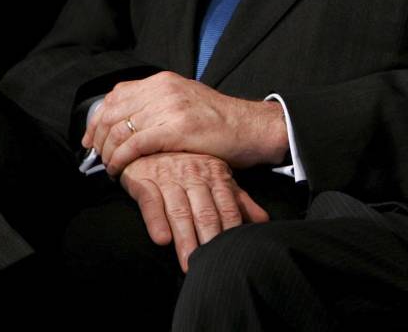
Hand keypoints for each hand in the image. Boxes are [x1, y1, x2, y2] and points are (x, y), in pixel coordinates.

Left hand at [83, 71, 288, 176]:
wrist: (251, 127)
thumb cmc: (220, 121)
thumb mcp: (185, 101)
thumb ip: (158, 104)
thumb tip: (126, 121)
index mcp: (164, 80)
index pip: (116, 95)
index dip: (97, 119)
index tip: (92, 139)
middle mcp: (164, 89)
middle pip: (112, 112)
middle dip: (98, 138)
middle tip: (97, 158)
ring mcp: (171, 107)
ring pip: (119, 130)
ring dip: (107, 153)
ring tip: (108, 167)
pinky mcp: (177, 129)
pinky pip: (134, 145)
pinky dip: (120, 160)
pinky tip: (119, 171)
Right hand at [119, 151, 268, 272]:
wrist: (147, 144)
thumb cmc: (186, 166)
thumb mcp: (215, 178)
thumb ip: (238, 200)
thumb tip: (263, 221)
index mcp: (214, 175)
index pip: (227, 205)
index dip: (232, 228)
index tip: (236, 251)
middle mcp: (193, 176)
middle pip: (204, 212)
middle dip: (210, 239)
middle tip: (213, 263)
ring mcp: (168, 179)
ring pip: (179, 211)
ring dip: (185, 238)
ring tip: (189, 262)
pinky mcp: (144, 182)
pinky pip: (150, 202)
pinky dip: (156, 221)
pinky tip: (162, 240)